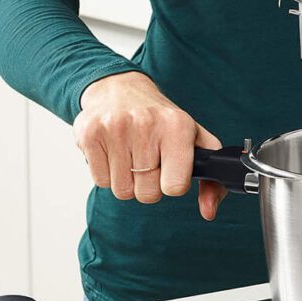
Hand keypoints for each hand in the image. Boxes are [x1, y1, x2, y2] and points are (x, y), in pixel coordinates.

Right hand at [73, 72, 225, 219]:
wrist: (119, 89)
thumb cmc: (160, 120)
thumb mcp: (194, 140)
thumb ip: (211, 180)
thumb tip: (208, 211)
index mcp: (178, 126)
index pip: (175, 187)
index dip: (172, 184)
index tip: (170, 168)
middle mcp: (146, 124)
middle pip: (147, 194)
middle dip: (148, 184)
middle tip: (147, 159)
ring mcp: (116, 127)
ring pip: (122, 191)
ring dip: (127, 180)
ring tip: (129, 154)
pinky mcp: (90, 134)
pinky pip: (100, 182)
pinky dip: (107, 173)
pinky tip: (113, 151)